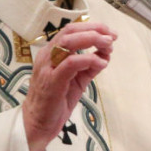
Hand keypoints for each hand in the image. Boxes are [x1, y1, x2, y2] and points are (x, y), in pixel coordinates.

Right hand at [22, 21, 116, 150]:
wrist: (39, 123)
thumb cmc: (57, 100)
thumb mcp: (78, 79)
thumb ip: (90, 66)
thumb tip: (106, 54)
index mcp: (52, 52)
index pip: (71, 30)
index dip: (92, 27)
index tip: (110, 33)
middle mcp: (47, 55)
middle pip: (70, 31)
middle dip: (94, 30)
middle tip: (112, 36)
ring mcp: (48, 67)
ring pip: (68, 42)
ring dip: (92, 40)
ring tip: (108, 45)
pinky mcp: (52, 81)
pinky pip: (71, 63)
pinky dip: (89, 59)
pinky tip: (101, 63)